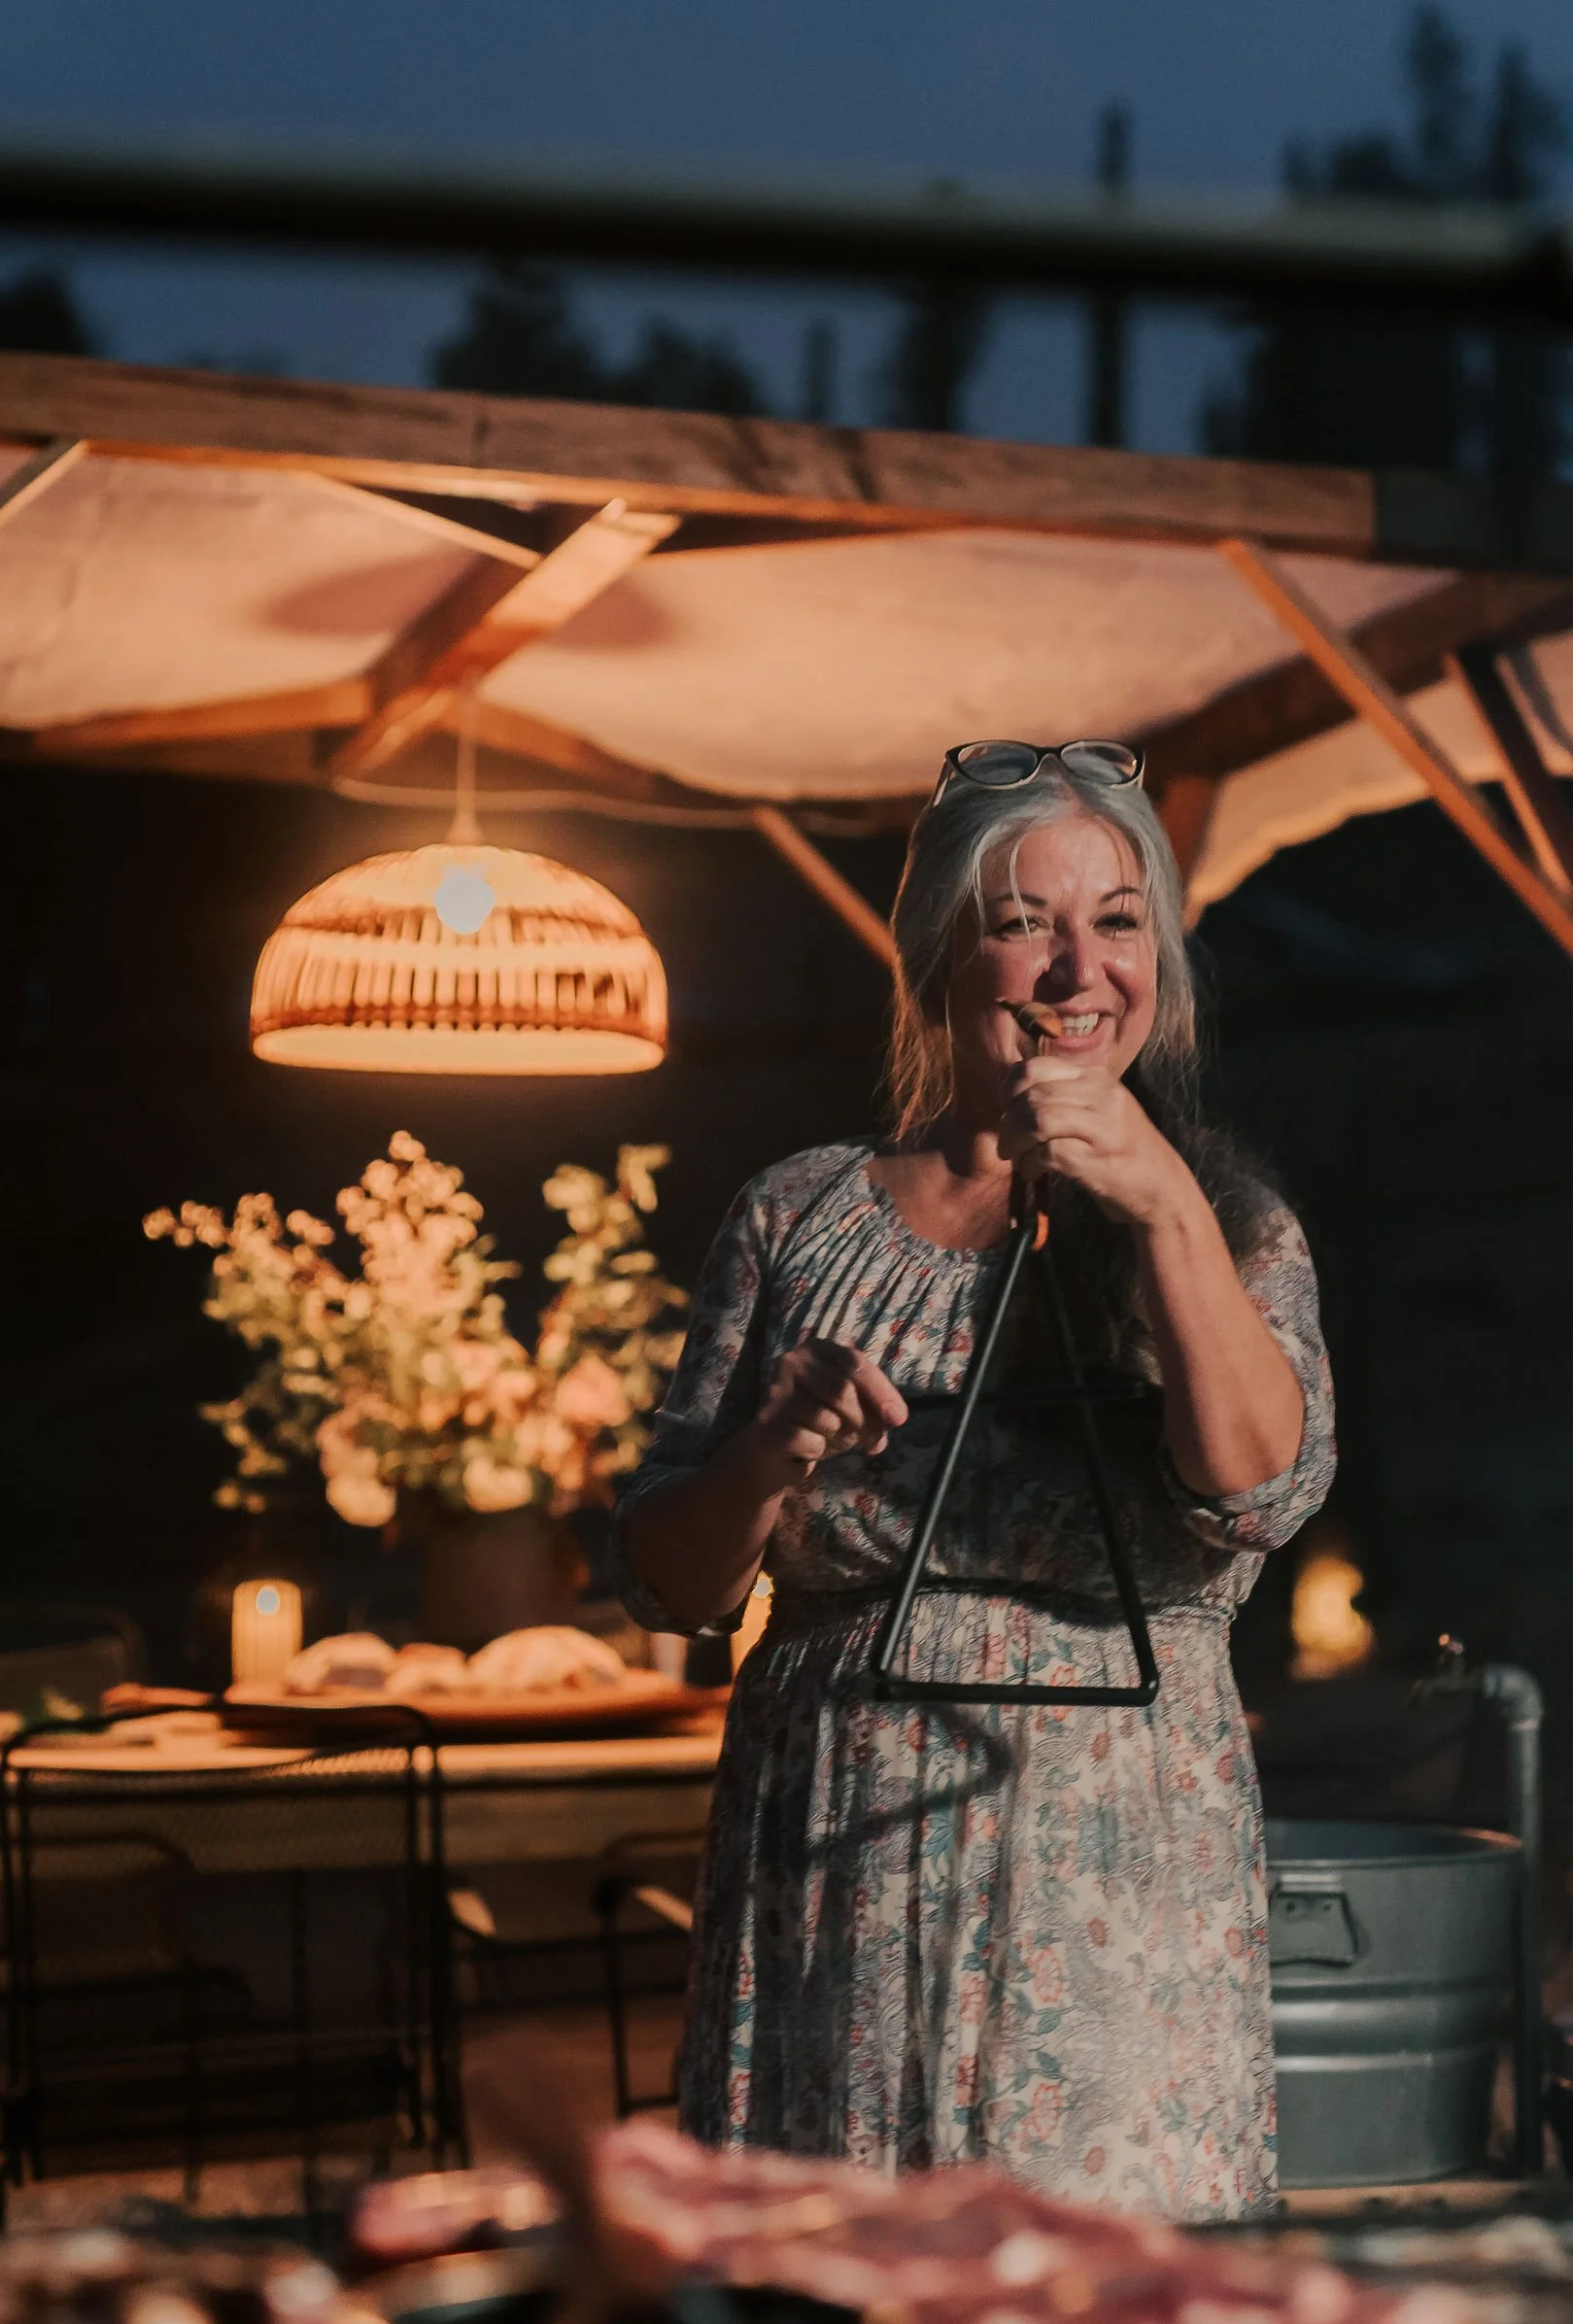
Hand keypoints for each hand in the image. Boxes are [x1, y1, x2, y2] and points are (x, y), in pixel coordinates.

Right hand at [750, 1338, 908, 1477]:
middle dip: (865, 1422)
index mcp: (816, 1349)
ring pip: (828, 1420)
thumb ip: (874, 1405)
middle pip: (843, 1391)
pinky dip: (818, 1451)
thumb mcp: (851, 1406)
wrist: (772, 1447)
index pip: (855, 1363)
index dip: (881, 1392)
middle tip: (871, 1442)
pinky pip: (812, 1442)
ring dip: (840, 1438)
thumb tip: (895, 1417)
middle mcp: (792, 1361)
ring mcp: (776, 1391)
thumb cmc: (817, 1420)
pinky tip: (805, 1447)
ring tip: (829, 1438)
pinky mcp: (768, 1422)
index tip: (898, 1419)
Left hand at [997, 1056, 1188, 1227]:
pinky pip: (1047, 1153)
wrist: (1162, 1189)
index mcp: (1097, 1077)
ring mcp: (1103, 1125)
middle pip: (1032, 1096)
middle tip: (1006, 1145)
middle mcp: (1102, 1094)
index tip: (1007, 1110)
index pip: (1037, 1067)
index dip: (1010, 1089)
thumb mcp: (1099, 1110)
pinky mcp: (1097, 1158)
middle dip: (1008, 1123)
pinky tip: (1032, 1172)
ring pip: (1037, 1120)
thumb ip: (1064, 1096)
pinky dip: (1030, 1163)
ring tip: (1016, 1158)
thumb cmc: (1122, 1151)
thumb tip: (1011, 1099)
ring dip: (1016, 1143)